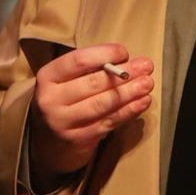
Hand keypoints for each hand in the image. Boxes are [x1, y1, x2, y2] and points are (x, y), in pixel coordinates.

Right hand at [27, 44, 154, 186]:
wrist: (47, 143)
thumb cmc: (62, 101)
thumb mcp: (63, 82)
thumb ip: (88, 70)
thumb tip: (126, 60)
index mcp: (47, 77)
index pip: (78, 61)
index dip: (104, 54)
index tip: (124, 52)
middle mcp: (51, 100)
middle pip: (93, 83)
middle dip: (125, 73)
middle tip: (146, 66)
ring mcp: (64, 122)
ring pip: (103, 104)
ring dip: (130, 92)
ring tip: (148, 83)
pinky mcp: (79, 139)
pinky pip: (109, 121)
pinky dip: (129, 111)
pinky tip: (143, 102)